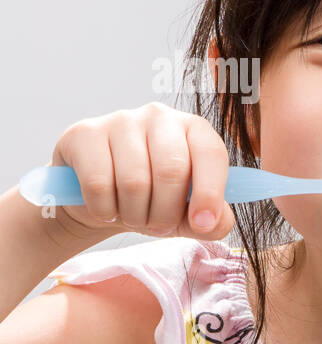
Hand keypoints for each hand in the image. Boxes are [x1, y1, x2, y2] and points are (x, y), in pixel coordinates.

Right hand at [46, 101, 236, 241]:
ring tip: (133, 217)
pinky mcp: (85, 134)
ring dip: (135, 215)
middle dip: (166, 213)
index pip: (211, 153)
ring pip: (134, 181)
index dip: (209, 193)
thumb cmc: (154, 200)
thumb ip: (215, 220)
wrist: (101, 198)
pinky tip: (107, 209)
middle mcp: (160, 117)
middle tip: (159, 226)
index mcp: (195, 129)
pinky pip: (98, 184)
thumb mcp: (189, 213)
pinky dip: (105, 210)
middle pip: (171, 171)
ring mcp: (121, 120)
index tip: (202, 223)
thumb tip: (211, 222)